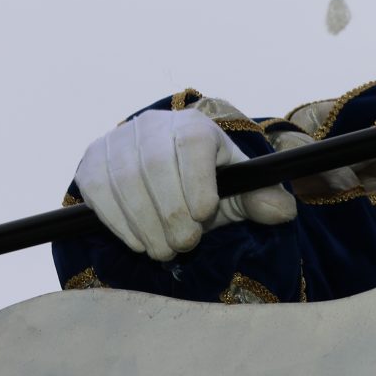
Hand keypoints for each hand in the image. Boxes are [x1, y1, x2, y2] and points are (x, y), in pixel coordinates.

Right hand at [73, 109, 296, 260]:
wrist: (164, 181)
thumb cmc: (208, 187)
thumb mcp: (238, 192)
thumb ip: (261, 200)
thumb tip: (284, 212)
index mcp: (194, 126)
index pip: (192, 145)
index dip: (197, 181)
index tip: (205, 215)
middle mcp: (152, 125)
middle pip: (155, 166)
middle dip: (171, 212)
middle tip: (185, 245)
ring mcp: (116, 142)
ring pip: (124, 181)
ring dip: (145, 224)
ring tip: (165, 250)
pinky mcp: (91, 163)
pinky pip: (97, 193)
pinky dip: (119, 223)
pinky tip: (141, 241)